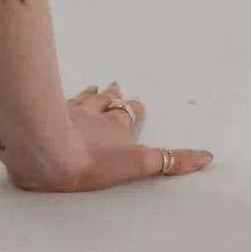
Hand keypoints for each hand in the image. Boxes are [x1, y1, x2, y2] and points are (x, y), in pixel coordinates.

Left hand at [6, 83, 211, 194]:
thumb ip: (170, 162)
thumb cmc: (92, 162)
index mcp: (115, 127)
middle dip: (112, 96)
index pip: (129, 113)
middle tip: (115, 86)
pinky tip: (53, 93)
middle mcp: (93, 114)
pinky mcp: (43, 115)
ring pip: (81, 98)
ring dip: (88, 94)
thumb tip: (207, 156)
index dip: (135, 109)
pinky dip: (58, 96)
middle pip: (105, 101)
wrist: (46, 151)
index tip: (137, 102)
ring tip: (93, 87)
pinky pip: (54, 100)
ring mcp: (66, 112)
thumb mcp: (136, 165)